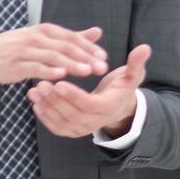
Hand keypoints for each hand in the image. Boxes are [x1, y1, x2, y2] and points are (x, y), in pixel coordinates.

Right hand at [0, 24, 107, 85]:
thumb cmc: (17, 47)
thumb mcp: (44, 38)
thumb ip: (72, 37)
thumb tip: (97, 32)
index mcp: (46, 30)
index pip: (72, 37)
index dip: (89, 47)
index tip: (104, 58)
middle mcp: (37, 37)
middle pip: (66, 46)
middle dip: (86, 57)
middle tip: (101, 67)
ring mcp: (25, 50)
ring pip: (53, 56)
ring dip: (72, 64)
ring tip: (87, 71)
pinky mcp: (16, 64)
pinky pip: (35, 67)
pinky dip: (48, 71)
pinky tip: (61, 75)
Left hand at [27, 43, 151, 138]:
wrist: (118, 107)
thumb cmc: (122, 87)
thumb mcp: (132, 74)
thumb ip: (136, 62)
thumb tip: (145, 47)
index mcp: (109, 107)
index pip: (89, 105)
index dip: (74, 96)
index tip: (60, 82)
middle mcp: (96, 122)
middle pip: (72, 115)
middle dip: (55, 100)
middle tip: (41, 84)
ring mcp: (84, 129)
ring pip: (62, 122)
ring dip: (47, 107)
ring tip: (34, 90)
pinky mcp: (73, 131)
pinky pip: (57, 127)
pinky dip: (45, 116)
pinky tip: (35, 102)